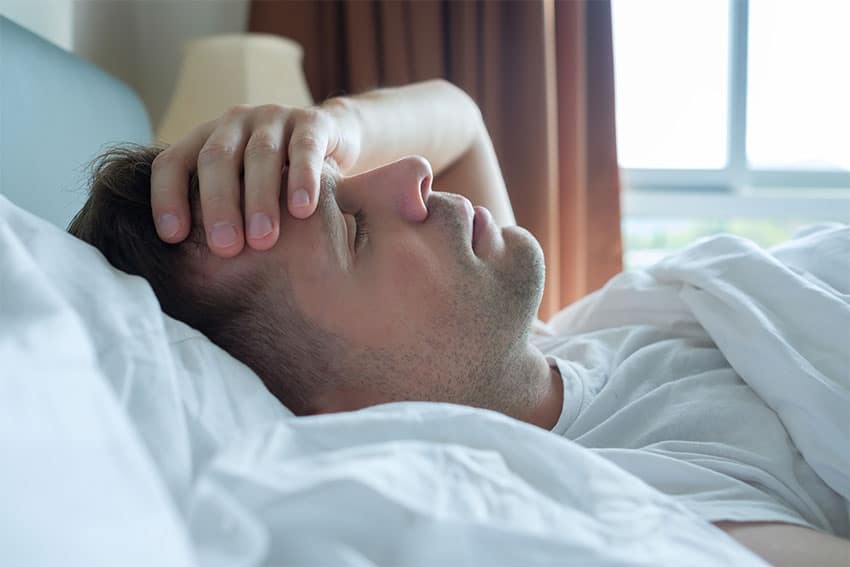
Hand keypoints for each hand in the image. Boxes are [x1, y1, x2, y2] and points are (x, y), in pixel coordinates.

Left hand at [150, 101, 360, 256]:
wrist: (330, 143)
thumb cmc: (275, 181)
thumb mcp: (239, 191)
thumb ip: (213, 214)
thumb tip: (184, 271)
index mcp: (205, 140)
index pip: (172, 163)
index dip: (167, 197)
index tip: (173, 238)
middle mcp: (234, 124)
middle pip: (216, 158)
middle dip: (218, 204)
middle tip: (225, 248)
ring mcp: (273, 119)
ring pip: (260, 155)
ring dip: (259, 198)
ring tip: (263, 239)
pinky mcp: (313, 123)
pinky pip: (305, 149)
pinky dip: (303, 180)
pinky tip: (302, 211)